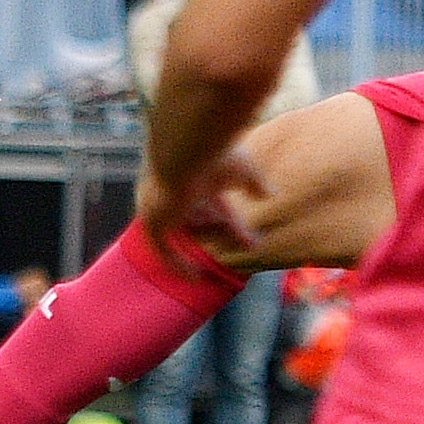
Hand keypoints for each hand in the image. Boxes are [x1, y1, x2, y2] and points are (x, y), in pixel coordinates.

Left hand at [138, 144, 271, 263]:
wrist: (187, 148)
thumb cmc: (215, 152)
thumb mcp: (243, 169)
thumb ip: (254, 183)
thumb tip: (271, 194)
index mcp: (190, 172)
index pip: (213, 201)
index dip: (234, 219)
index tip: (252, 236)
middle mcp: (173, 189)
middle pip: (201, 216)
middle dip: (227, 229)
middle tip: (254, 244)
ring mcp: (160, 206)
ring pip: (189, 230)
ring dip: (216, 239)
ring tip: (245, 245)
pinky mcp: (152, 221)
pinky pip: (164, 250)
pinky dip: (179, 264)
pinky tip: (197, 275)